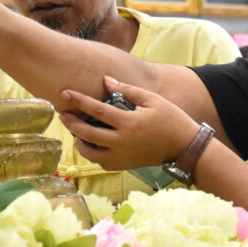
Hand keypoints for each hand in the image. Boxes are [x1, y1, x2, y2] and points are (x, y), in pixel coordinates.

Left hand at [59, 76, 200, 170]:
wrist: (185, 146)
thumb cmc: (170, 118)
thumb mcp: (152, 100)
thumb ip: (128, 90)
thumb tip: (106, 80)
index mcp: (129, 123)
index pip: (97, 110)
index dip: (79, 100)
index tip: (64, 93)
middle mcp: (122, 142)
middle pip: (87, 133)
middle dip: (71, 123)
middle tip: (63, 114)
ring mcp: (122, 157)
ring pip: (90, 153)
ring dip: (79, 141)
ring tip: (76, 130)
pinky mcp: (124, 166)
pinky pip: (101, 162)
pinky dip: (93, 153)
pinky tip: (92, 143)